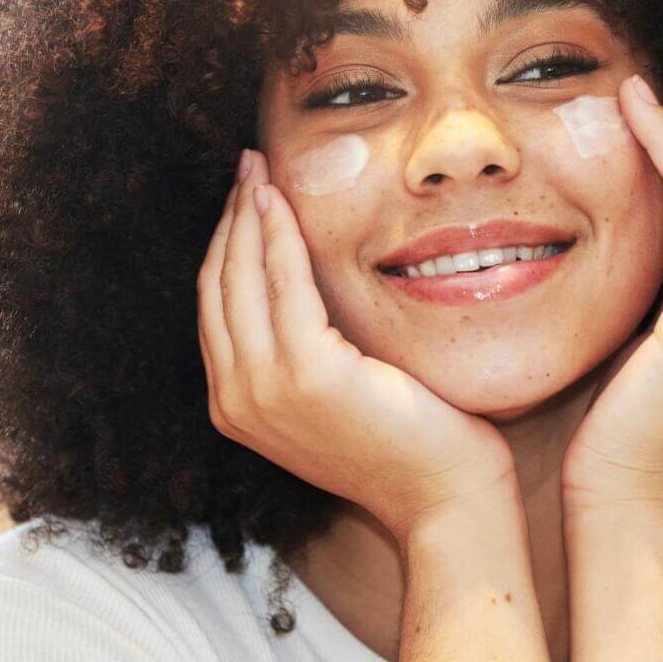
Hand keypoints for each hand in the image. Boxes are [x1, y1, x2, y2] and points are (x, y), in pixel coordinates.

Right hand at [197, 149, 516, 538]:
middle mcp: (235, 401)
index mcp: (237, 406)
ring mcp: (264, 391)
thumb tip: (304, 279)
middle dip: (229, 217)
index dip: (225, 243)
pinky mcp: (306, 375)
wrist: (445, 496)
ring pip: (239, 277)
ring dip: (247, 214)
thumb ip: (307, 347)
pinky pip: (283, 284)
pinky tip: (285, 200)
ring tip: (260, 168)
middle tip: (247, 165)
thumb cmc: (410, 441)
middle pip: (217, 284)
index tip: (245, 195)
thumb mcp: (340, 391)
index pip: (217, 306)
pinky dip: (278, 235)